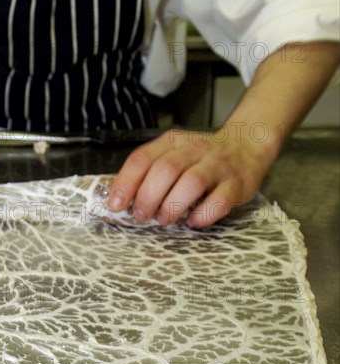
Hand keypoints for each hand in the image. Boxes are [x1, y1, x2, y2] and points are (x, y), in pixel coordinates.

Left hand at [108, 128, 274, 227]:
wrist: (246, 143)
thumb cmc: (201, 156)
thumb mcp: (172, 152)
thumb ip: (149, 170)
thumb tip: (122, 197)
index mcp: (172, 142)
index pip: (142, 158)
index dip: (126, 183)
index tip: (116, 204)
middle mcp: (193, 150)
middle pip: (164, 170)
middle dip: (148, 197)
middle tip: (142, 215)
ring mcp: (216, 166)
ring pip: (190, 183)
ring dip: (172, 206)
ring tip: (165, 219)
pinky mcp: (236, 184)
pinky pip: (219, 201)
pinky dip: (203, 215)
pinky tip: (193, 221)